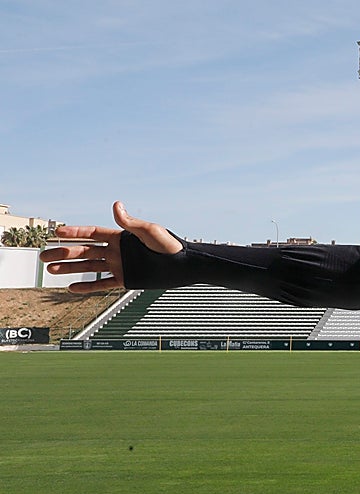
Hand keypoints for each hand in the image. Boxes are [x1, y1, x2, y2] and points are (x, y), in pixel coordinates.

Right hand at [40, 201, 180, 293]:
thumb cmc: (170, 246)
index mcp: (121, 237)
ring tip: (50, 269)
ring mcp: (120, 266)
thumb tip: (115, 205)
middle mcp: (117, 251)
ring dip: (69, 268)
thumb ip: (129, 222)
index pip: (92, 234)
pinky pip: (102, 284)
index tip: (57, 232)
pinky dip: (87, 286)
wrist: (183, 266)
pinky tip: (71, 288)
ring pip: (89, 267)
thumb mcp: (150, 232)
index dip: (75, 233)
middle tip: (43, 254)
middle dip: (64, 252)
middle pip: (85, 251)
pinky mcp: (126, 280)